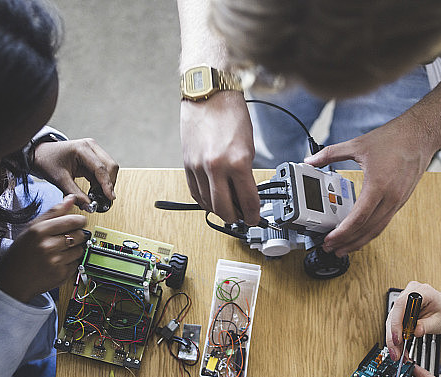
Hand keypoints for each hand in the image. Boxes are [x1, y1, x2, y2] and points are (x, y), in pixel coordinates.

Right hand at [0, 195, 86, 302]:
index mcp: (39, 231)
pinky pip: (77, 263)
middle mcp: (47, 246)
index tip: (79, 221)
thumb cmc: (19, 254)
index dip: (79, 220)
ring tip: (60, 250)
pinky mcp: (61, 274)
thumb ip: (53, 212)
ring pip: (80, 249)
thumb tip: (70, 199)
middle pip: (79, 234)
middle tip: (68, 236)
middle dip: (77, 234)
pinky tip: (58, 261)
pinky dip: (71, 261)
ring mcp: (55, 261)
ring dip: (75, 248)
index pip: (72, 220)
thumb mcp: (31, 228)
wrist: (12, 281)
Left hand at [31, 139, 118, 210]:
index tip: (110, 197)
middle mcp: (90, 147)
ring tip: (97, 195)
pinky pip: (104, 171)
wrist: (40, 155)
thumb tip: (88, 205)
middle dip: (109, 183)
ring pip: (110, 168)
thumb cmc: (47, 161)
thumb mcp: (59, 179)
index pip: (100, 168)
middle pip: (111, 166)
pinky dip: (102, 182)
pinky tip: (96, 190)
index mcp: (82, 148)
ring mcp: (93, 151)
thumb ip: (74, 193)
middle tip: (104, 198)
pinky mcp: (93, 157)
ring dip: (107, 183)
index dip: (107, 184)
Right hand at [180, 91, 260, 224]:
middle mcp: (215, 167)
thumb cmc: (230, 115)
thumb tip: (246, 195)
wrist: (208, 95)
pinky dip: (204, 201)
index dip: (253, 215)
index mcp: (237, 162)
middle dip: (235, 217)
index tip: (254, 218)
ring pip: (207, 204)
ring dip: (218, 211)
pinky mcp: (186, 164)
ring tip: (228, 209)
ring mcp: (198, 167)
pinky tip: (212, 201)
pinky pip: (194, 192)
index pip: (247, 201)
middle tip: (242, 217)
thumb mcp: (248, 147)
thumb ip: (247, 174)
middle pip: (224, 209)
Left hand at [305, 111, 435, 255]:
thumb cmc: (394, 139)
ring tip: (344, 248)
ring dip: (360, 242)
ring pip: (377, 229)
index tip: (330, 239)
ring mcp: (397, 201)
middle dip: (347, 242)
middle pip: (367, 229)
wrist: (420, 135)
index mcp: (378, 185)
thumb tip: (311, 160)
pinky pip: (384, 222)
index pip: (358, 218)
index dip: (342, 233)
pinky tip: (360, 234)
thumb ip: (330, 153)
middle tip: (331, 249)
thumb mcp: (357, 144)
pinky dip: (370, 232)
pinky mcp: (400, 201)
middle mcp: (390, 197)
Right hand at [386, 281, 440, 360]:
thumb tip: (414, 332)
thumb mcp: (440, 321)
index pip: (401, 304)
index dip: (396, 322)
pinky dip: (396, 336)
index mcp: (421, 291)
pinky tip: (399, 347)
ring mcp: (404, 299)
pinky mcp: (402, 308)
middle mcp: (410, 292)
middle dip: (393, 336)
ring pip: (392, 320)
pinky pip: (395, 322)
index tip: (398, 339)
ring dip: (393, 338)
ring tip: (398, 353)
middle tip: (396, 352)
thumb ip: (427, 326)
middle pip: (394, 314)